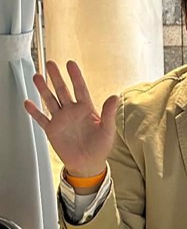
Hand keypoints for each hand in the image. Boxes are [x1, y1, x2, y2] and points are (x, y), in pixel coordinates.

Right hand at [24, 60, 118, 176]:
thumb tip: (115, 97)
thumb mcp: (108, 130)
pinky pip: (41, 118)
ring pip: (50, 100)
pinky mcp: (52, 130)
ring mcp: (61, 120)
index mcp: (86, 109)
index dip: (75, 76)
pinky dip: (34, 111)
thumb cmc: (100, 147)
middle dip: (56, 77)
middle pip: (62, 91)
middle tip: (50, 64)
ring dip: (43, 89)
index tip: (70, 64)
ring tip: (37, 77)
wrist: (88, 164)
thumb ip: (109, 113)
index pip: (80, 89)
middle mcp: (72, 111)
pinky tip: (28, 102)